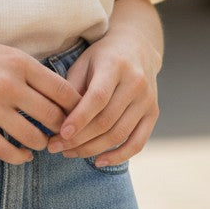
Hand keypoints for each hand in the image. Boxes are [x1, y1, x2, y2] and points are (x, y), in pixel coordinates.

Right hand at [0, 27, 80, 164]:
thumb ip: (28, 70)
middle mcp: (8, 84)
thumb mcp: (1, 52)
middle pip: (53, 117)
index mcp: (19, 62)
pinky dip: (20, 157)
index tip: (76, 114)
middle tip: (62, 134)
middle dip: (62, 129)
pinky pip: (7, 151)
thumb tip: (57, 93)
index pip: (63, 91)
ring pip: (34, 137)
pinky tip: (23, 155)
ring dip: (42, 144)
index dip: (76, 107)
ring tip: (41, 142)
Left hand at [48, 16, 161, 166]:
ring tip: (70, 153)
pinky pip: (138, 143)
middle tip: (56, 148)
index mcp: (115, 65)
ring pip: (119, 134)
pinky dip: (118, 156)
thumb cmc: (101, 57)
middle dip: (79, 139)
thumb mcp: (83, 62)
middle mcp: (135, 82)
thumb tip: (56, 120)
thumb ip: (72, 88)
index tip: (60, 134)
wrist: (136, 47)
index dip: (79, 118)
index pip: (98, 97)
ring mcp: (147, 99)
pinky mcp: (154, 113)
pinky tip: (98, 161)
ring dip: (93, 149)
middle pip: (107, 120)